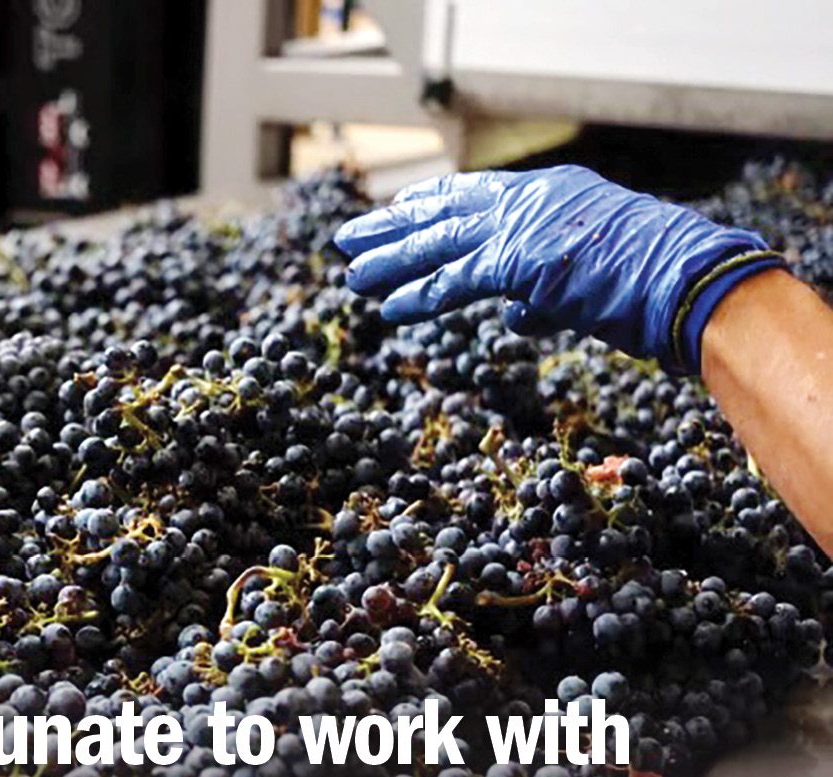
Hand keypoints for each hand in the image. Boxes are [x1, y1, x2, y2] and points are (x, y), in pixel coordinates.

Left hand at [334, 166, 784, 372]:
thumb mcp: (589, 281)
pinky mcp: (520, 261)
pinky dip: (419, 296)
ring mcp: (525, 227)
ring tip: (353, 276)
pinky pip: (456, 281)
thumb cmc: (654, 287)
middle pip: (446, 213)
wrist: (691, 285)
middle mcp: (532, 201)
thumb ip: (542, 294)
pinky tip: (389, 309)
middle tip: (350, 239)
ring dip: (391, 262)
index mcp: (551, 195)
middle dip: (393, 229)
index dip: (431, 204)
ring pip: (440, 244)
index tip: (397, 211)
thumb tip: (513, 316)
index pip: (477, 195)